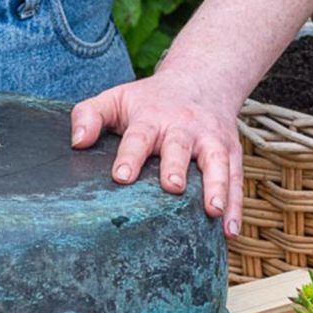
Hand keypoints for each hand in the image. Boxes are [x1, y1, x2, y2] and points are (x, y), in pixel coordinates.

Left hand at [70, 67, 244, 236]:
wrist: (201, 81)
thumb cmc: (149, 100)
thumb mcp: (115, 98)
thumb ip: (89, 115)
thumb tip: (77, 142)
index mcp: (151, 118)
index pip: (139, 136)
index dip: (130, 156)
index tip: (121, 177)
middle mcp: (183, 128)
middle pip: (179, 147)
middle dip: (176, 166)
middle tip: (172, 187)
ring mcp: (210, 140)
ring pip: (217, 162)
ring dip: (217, 186)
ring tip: (213, 211)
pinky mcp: (231, 152)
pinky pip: (236, 178)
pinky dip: (236, 205)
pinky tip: (230, 232)